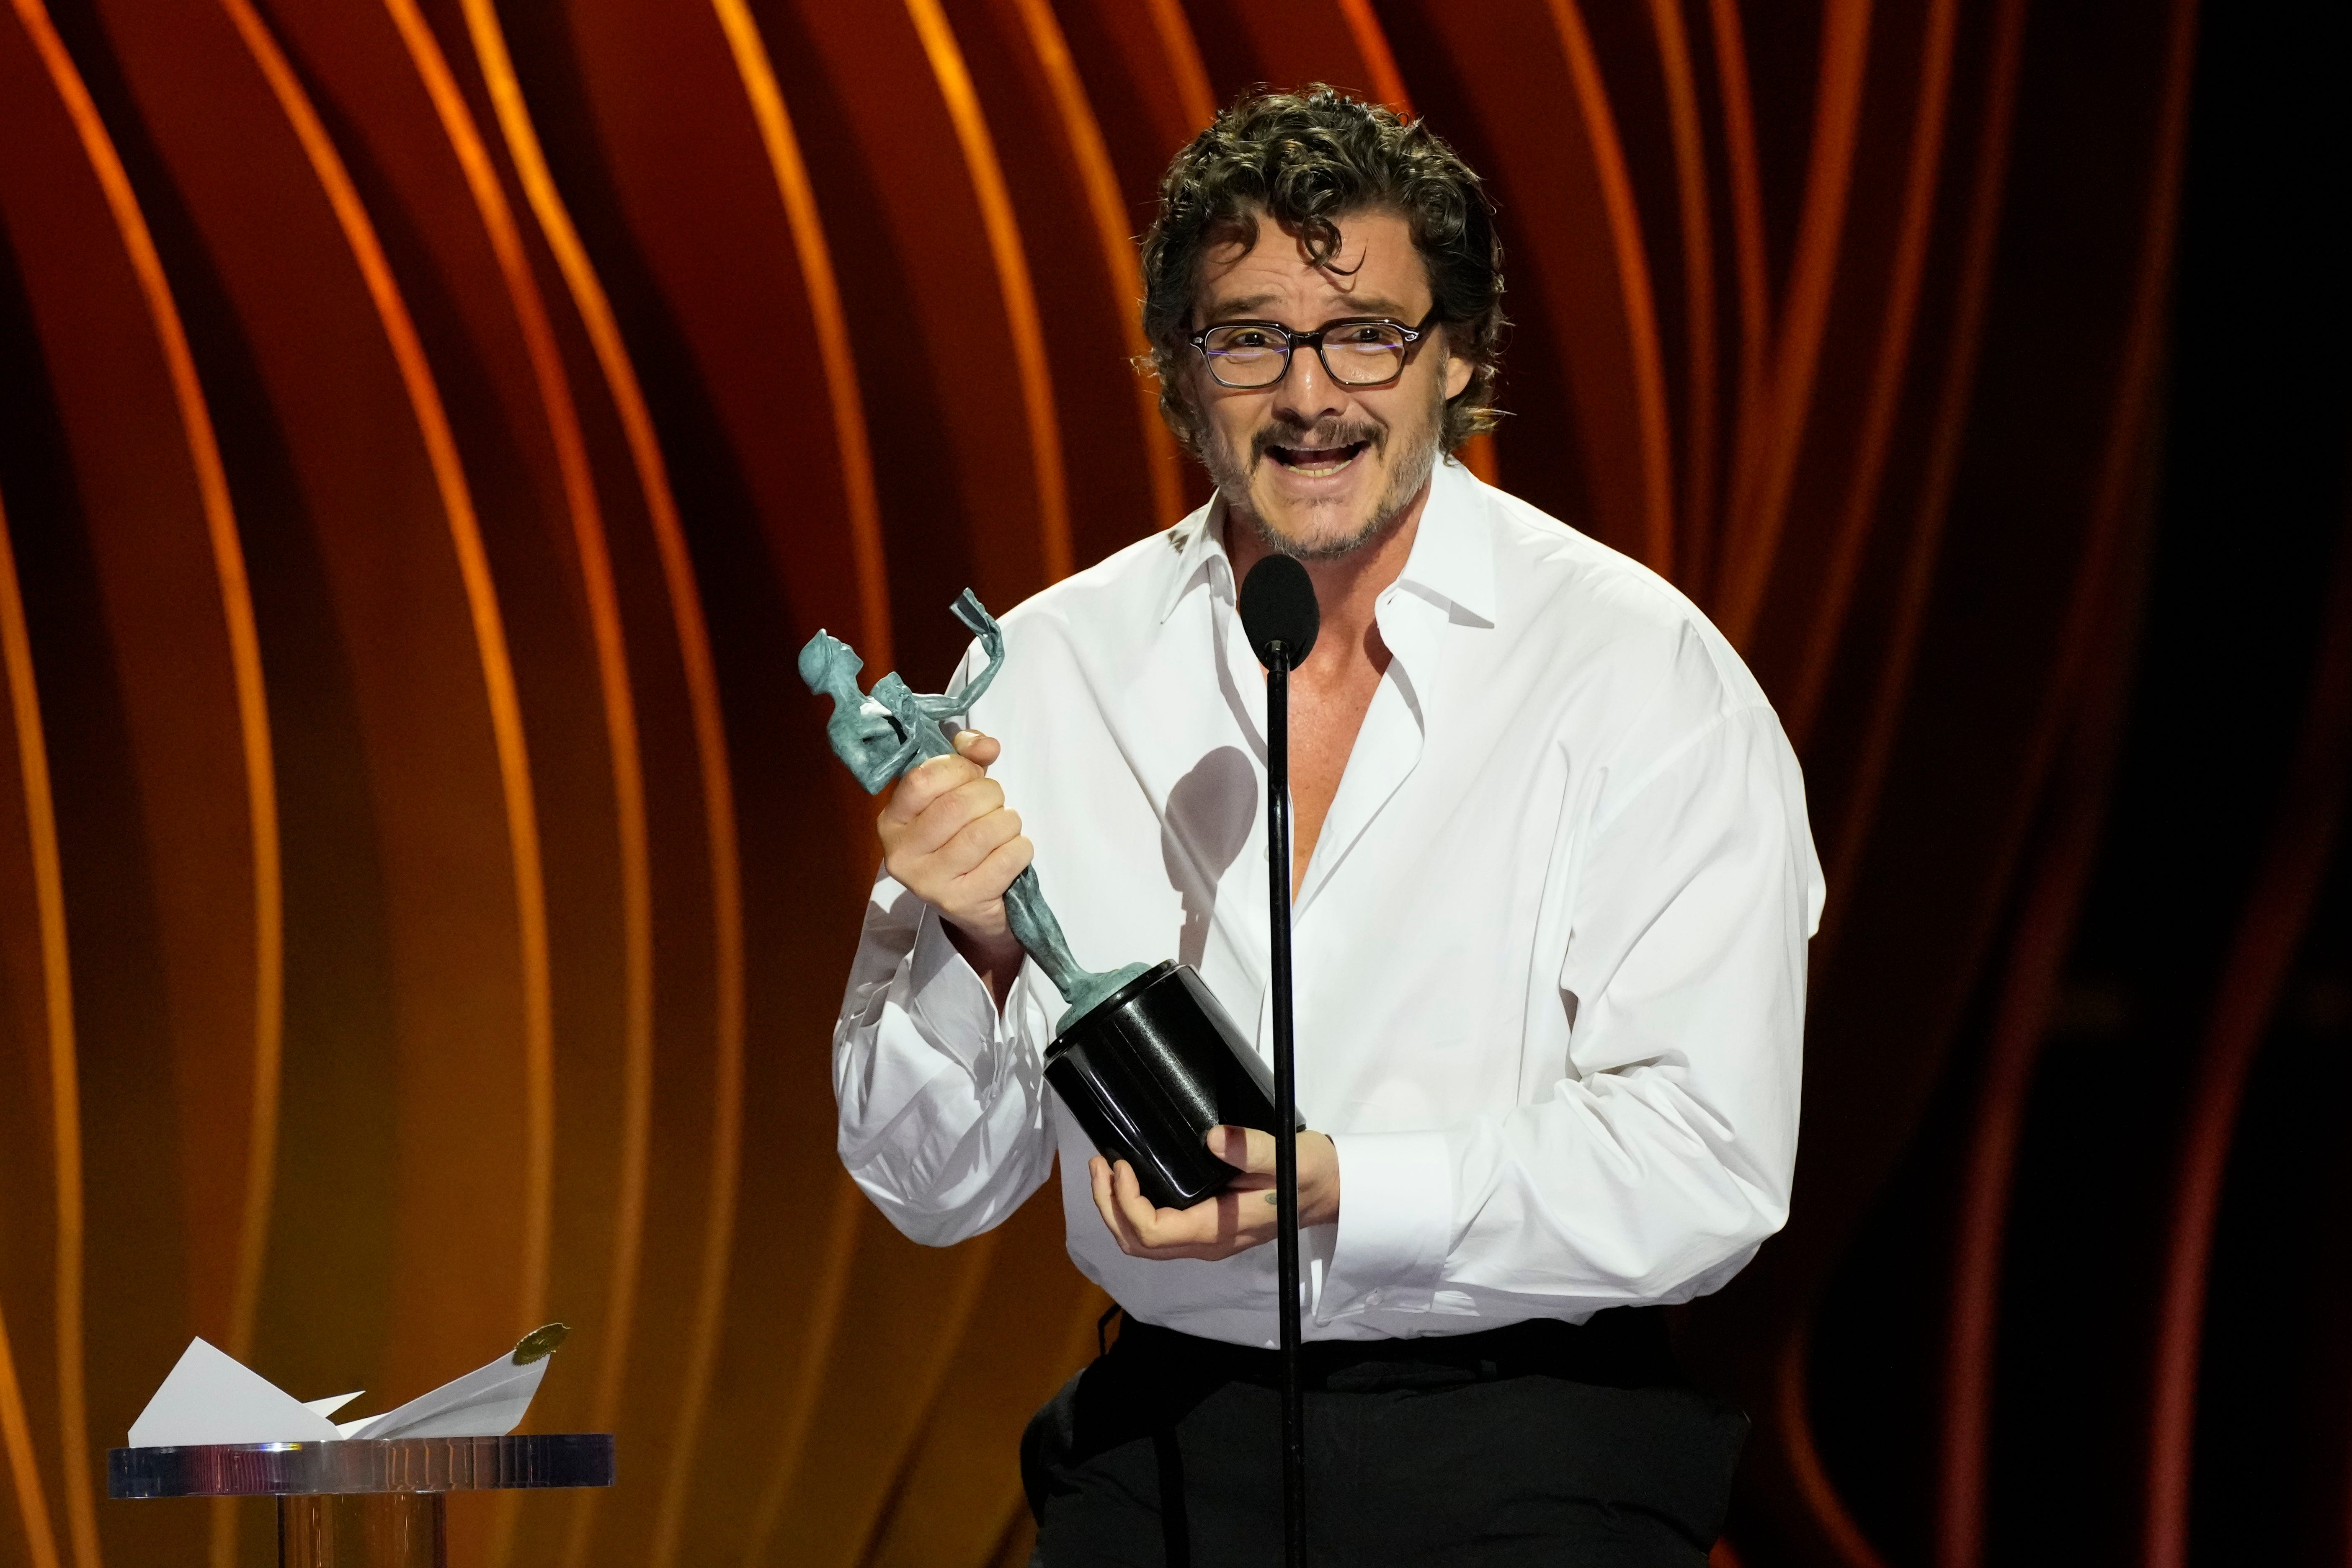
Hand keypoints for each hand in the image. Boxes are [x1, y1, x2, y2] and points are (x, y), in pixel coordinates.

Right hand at [877, 730, 1028, 987]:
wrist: (973, 905)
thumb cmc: (961, 838)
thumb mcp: (956, 792)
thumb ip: (966, 758)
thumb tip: (985, 745)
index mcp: (892, 820)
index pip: (924, 778)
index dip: (960, 769)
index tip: (974, 775)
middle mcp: (901, 853)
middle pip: (959, 804)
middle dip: (991, 796)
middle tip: (994, 806)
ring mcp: (927, 882)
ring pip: (985, 831)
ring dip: (1008, 823)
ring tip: (1005, 830)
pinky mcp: (960, 902)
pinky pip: (1006, 859)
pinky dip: (1020, 849)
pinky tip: (1013, 853)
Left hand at [1089, 1126, 1339, 1260]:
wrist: (1328, 1191)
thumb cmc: (1307, 1173)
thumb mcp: (1286, 1157)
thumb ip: (1253, 1150)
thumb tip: (1216, 1139)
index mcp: (1218, 1229)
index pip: (1153, 1232)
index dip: (1126, 1202)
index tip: (1123, 1164)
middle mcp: (1205, 1243)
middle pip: (1138, 1243)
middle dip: (1109, 1207)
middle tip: (1099, 1164)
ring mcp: (1204, 1240)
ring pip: (1144, 1243)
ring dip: (1116, 1209)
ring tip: (1105, 1169)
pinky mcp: (1205, 1229)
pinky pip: (1157, 1231)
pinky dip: (1133, 1209)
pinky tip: (1130, 1180)